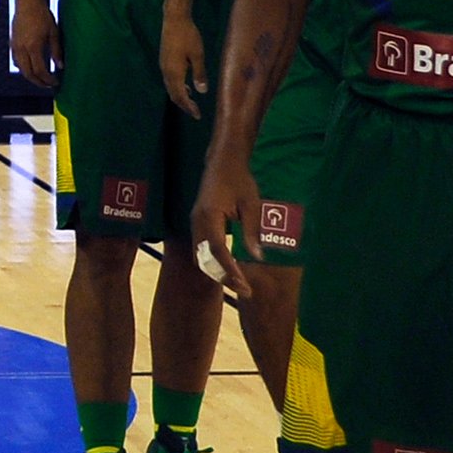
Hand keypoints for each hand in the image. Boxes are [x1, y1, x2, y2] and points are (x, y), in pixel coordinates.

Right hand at [10, 0, 58, 86]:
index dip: (48, 80)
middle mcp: (22, 49)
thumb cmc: (42, 15)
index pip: (40, 71)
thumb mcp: (54, 32)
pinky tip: (33, 67)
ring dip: (31, 76)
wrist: (27, 3)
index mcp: (33, 47)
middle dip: (39, 82)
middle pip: (28, 74)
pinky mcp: (13, 44)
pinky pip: (17, 62)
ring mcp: (15, 47)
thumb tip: (61, 66)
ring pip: (21, 69)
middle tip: (49, 85)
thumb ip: (56, 51)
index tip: (56, 82)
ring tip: (42, 78)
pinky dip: (24, 68)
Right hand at [158, 0, 209, 116]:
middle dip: (184, 105)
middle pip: (173, 95)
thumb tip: (202, 92)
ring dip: (180, 96)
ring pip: (170, 88)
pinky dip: (177, 88)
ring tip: (191, 102)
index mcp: (175, 73)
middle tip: (195, 113)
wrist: (174, 19)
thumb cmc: (188, 36)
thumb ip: (199, 73)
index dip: (189, 107)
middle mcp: (166, 72)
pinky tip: (187, 86)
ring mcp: (164, 66)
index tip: (197, 115)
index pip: (180, 96)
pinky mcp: (164, 61)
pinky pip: (169, 80)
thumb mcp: (198, 55)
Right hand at [183, 155, 264, 304]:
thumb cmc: (239, 180)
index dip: (230, 270)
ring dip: (216, 273)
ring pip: (200, 258)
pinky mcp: (197, 224)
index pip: (217, 250)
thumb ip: (252, 231)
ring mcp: (194, 224)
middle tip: (244, 290)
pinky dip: (213, 263)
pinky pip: (201, 251)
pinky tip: (229, 269)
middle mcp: (197, 222)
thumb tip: (258, 257)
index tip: (244, 285)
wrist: (222, 162)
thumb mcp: (251, 204)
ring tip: (238, 284)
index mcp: (209, 215)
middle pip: (205, 259)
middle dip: (223, 277)